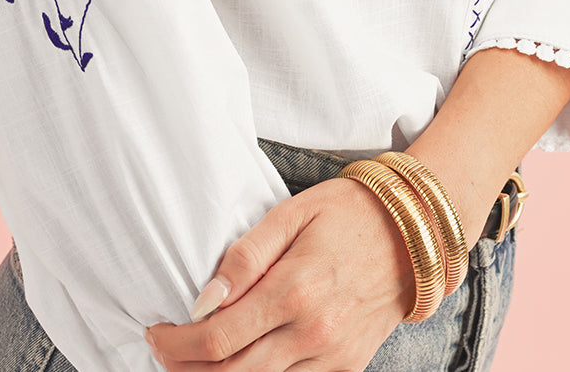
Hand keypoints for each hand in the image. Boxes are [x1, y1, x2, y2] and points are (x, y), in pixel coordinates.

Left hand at [145, 176, 414, 371]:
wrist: (413, 235)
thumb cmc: (347, 213)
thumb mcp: (291, 213)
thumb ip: (245, 256)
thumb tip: (204, 298)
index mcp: (294, 290)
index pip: (219, 338)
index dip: (177, 343)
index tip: (156, 331)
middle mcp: (314, 334)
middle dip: (187, 366)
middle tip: (164, 349)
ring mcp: (333, 357)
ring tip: (193, 358)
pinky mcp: (347, 367)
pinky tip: (238, 363)